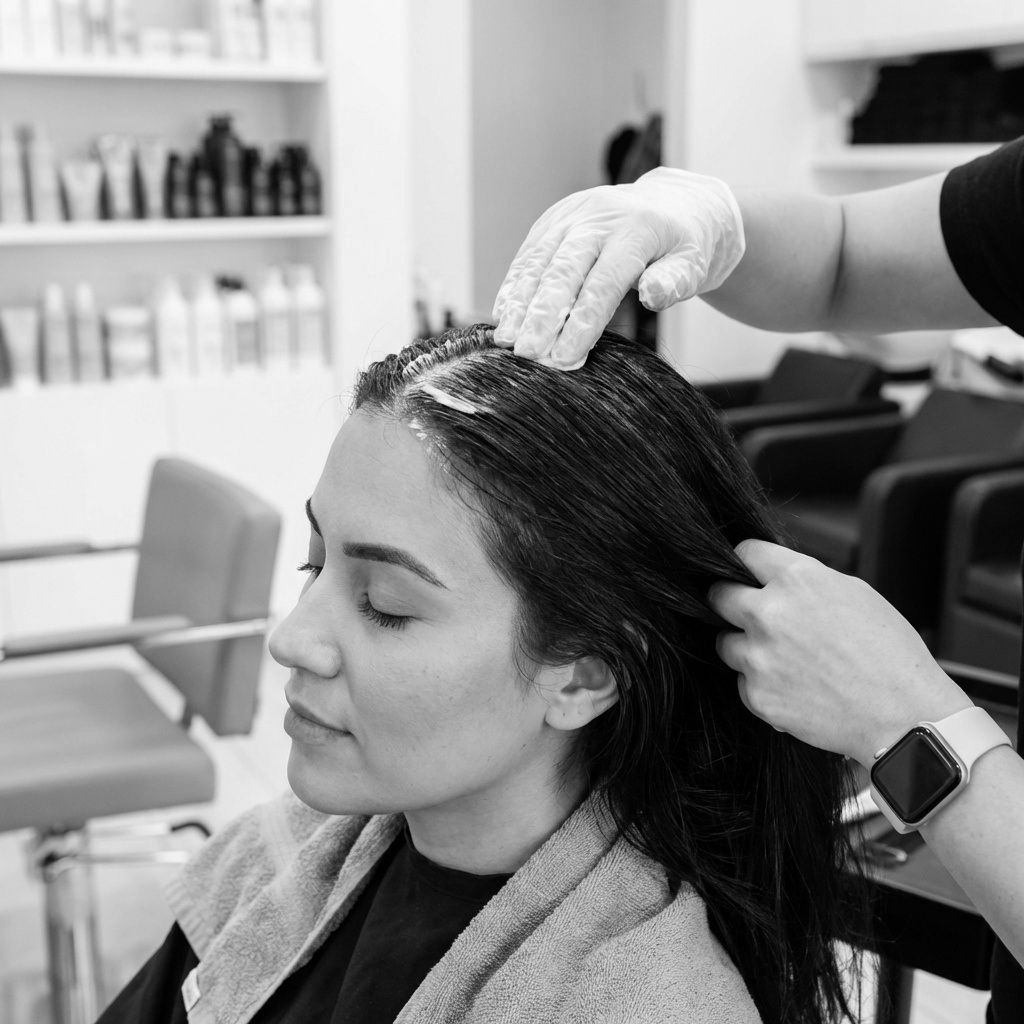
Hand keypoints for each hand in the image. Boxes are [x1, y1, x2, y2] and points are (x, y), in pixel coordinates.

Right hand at [491, 167, 745, 368]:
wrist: (671, 204)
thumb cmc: (684, 247)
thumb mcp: (693, 265)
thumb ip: (674, 282)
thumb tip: (652, 296)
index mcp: (636, 229)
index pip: (603, 283)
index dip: (581, 323)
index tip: (564, 358)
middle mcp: (598, 216)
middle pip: (562, 272)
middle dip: (542, 317)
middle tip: (528, 355)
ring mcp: (570, 215)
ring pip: (537, 262)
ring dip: (519, 304)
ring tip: (507, 341)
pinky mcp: (552, 220)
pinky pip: (528, 255)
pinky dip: (514, 287)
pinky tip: (504, 317)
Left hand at [708, 540, 972, 767]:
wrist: (905, 717)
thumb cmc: (890, 655)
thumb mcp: (855, 593)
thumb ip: (806, 581)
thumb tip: (775, 578)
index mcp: (797, 580)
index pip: (744, 552)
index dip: (747, 563)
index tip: (748, 572)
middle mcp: (769, 613)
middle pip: (718, 596)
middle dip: (732, 602)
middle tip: (749, 615)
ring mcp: (759, 657)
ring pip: (726, 643)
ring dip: (746, 648)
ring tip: (786, 660)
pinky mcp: (757, 695)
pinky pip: (744, 682)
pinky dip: (763, 685)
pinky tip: (797, 689)